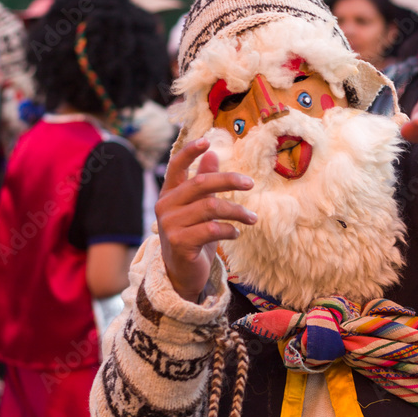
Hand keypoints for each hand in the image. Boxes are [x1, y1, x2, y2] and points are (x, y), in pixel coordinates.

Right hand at [156, 139, 255, 301]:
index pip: (176, 166)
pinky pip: (211, 229)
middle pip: (201, 184)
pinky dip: (230, 230)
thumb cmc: (192, 239)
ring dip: (237, 211)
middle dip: (229, 181)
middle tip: (250, 184)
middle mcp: (165, 207)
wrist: (181, 275)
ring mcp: (170, 225)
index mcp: (169, 195)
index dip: (190, 152)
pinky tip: (237, 233)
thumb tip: (212, 155)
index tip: (207, 141)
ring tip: (252, 218)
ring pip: (210, 207)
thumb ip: (203, 184)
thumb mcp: (199, 210)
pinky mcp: (179, 243)